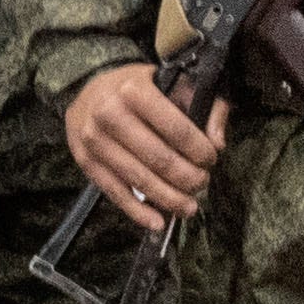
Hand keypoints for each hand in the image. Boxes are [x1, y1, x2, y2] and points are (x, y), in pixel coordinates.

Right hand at [66, 62, 228, 229]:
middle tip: (202, 184)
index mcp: (134, 90)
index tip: (211, 159)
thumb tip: (218, 142)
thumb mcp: (172, 82)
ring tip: (189, 208)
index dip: (199, 150)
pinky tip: (158, 221)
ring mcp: (94, 139)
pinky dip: (138, 212)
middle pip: (159, 158)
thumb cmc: (137, 89)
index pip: (177, 128)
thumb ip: (204, 105)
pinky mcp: (85, 161)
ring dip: (168, 199)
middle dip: (188, 177)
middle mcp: (109, 113)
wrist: (88, 93)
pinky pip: (115, 192)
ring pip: (139, 180)